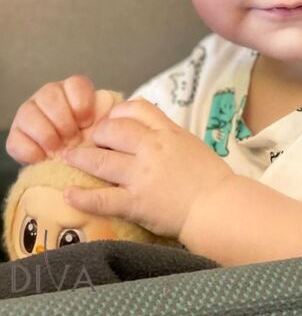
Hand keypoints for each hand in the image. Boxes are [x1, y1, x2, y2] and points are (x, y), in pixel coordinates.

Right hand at [6, 75, 122, 164]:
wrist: (74, 165)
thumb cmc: (96, 144)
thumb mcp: (107, 129)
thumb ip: (114, 120)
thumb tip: (132, 111)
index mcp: (74, 92)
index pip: (76, 84)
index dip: (81, 101)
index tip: (89, 121)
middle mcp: (50, 97)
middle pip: (50, 94)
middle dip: (63, 118)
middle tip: (74, 138)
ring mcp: (31, 114)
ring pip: (29, 112)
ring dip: (46, 132)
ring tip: (58, 149)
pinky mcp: (18, 136)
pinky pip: (16, 139)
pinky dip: (29, 150)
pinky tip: (42, 158)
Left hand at [60, 98, 234, 239]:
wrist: (218, 207)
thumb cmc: (210, 176)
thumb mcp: (190, 142)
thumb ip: (167, 133)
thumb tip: (147, 128)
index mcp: (167, 132)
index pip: (135, 108)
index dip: (118, 113)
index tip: (112, 121)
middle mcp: (151, 148)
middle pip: (112, 130)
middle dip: (97, 135)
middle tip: (92, 143)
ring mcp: (141, 175)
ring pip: (100, 161)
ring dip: (79, 159)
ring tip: (68, 159)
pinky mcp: (136, 202)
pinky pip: (102, 199)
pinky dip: (82, 197)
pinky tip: (70, 194)